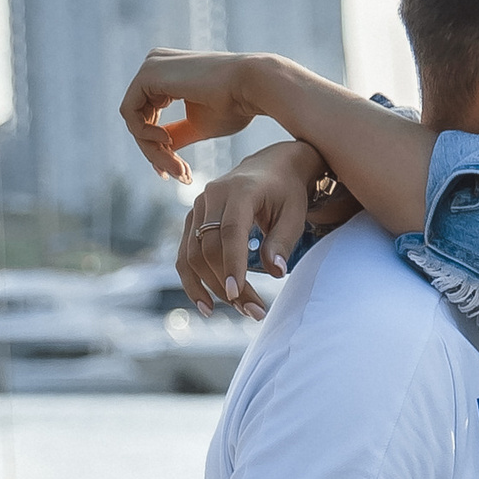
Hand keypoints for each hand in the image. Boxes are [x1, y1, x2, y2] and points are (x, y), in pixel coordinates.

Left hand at [121, 49, 260, 184]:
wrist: (253, 85)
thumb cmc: (236, 105)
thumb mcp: (198, 125)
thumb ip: (176, 135)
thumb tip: (160, 150)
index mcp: (166, 74)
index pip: (147, 116)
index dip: (157, 149)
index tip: (179, 172)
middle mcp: (154, 65)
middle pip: (138, 120)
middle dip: (156, 153)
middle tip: (181, 175)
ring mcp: (150, 66)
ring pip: (133, 121)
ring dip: (153, 151)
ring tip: (179, 166)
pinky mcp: (148, 74)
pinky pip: (129, 114)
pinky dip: (144, 135)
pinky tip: (168, 142)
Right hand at [180, 143, 332, 319]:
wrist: (271, 167)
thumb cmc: (286, 193)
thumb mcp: (294, 214)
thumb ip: (282, 241)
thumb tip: (275, 273)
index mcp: (240, 190)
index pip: (230, 231)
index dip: (231, 264)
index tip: (236, 294)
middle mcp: (212, 196)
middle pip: (210, 247)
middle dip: (228, 284)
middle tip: (254, 311)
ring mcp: (198, 208)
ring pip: (193, 255)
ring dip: (213, 288)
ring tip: (242, 310)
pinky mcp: (192, 221)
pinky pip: (185, 255)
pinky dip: (192, 281)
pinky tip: (206, 305)